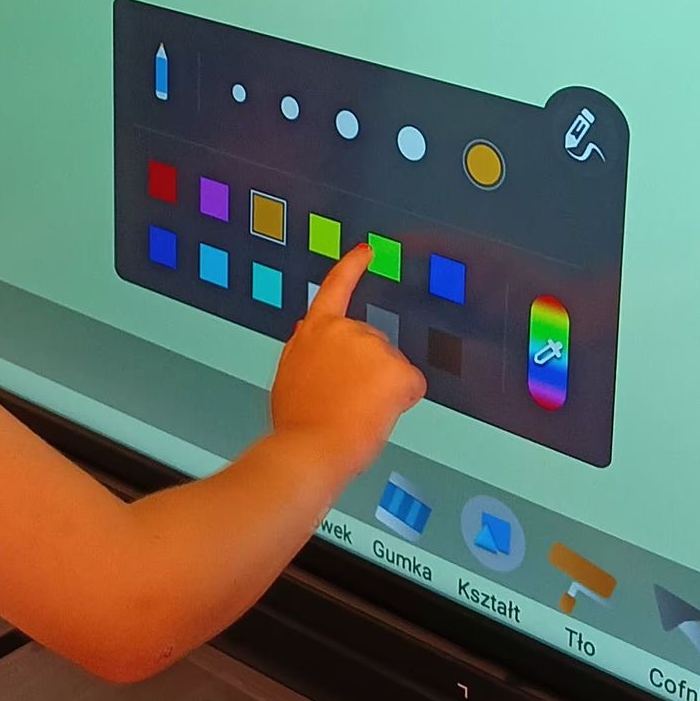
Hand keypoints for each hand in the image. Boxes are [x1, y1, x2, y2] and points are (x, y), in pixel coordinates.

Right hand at [270, 242, 424, 486]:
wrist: (309, 450)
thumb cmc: (297, 424)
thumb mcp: (289, 377)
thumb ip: (303, 349)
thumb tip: (307, 329)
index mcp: (315, 331)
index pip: (335, 289)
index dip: (352, 268)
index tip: (367, 250)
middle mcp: (345, 330)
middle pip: (373, 346)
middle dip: (368, 372)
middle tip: (346, 403)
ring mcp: (373, 347)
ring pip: (391, 369)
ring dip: (381, 390)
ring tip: (354, 413)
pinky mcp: (397, 370)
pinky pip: (410, 387)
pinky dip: (401, 404)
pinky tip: (377, 416)